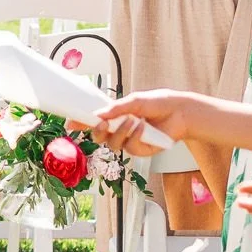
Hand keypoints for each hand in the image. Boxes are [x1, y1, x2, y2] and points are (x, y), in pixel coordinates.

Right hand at [87, 89, 213, 154]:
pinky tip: (144, 127)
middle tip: (101, 122)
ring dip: (120, 132)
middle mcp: (119, 129)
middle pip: (99, 136)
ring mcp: (129, 141)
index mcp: (115, 115)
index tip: (71, 123)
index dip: (81, 123)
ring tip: (133, 121)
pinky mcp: (141, 151)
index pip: (93, 120)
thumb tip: (98, 114)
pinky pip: (130, 147)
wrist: (180, 112)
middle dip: (97, 130)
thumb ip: (116, 108)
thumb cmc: (158, 103)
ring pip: (113, 144)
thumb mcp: (135, 101)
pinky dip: (136, 136)